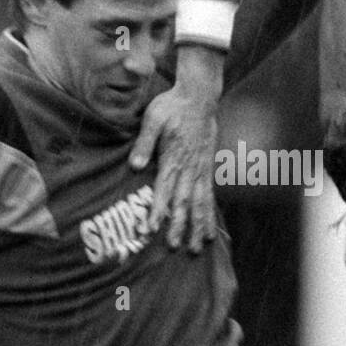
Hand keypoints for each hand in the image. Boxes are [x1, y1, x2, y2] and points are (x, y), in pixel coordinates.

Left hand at [129, 86, 218, 251]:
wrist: (199, 96)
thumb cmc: (172, 106)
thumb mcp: (153, 119)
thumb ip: (144, 143)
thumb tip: (135, 166)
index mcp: (174, 158)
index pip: (164, 190)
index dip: (157, 211)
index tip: (149, 230)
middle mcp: (190, 168)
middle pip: (184, 202)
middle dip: (180, 226)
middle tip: (176, 248)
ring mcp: (201, 169)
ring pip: (200, 203)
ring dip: (198, 227)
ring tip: (197, 249)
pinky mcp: (208, 168)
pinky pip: (210, 196)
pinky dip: (210, 215)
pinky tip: (210, 231)